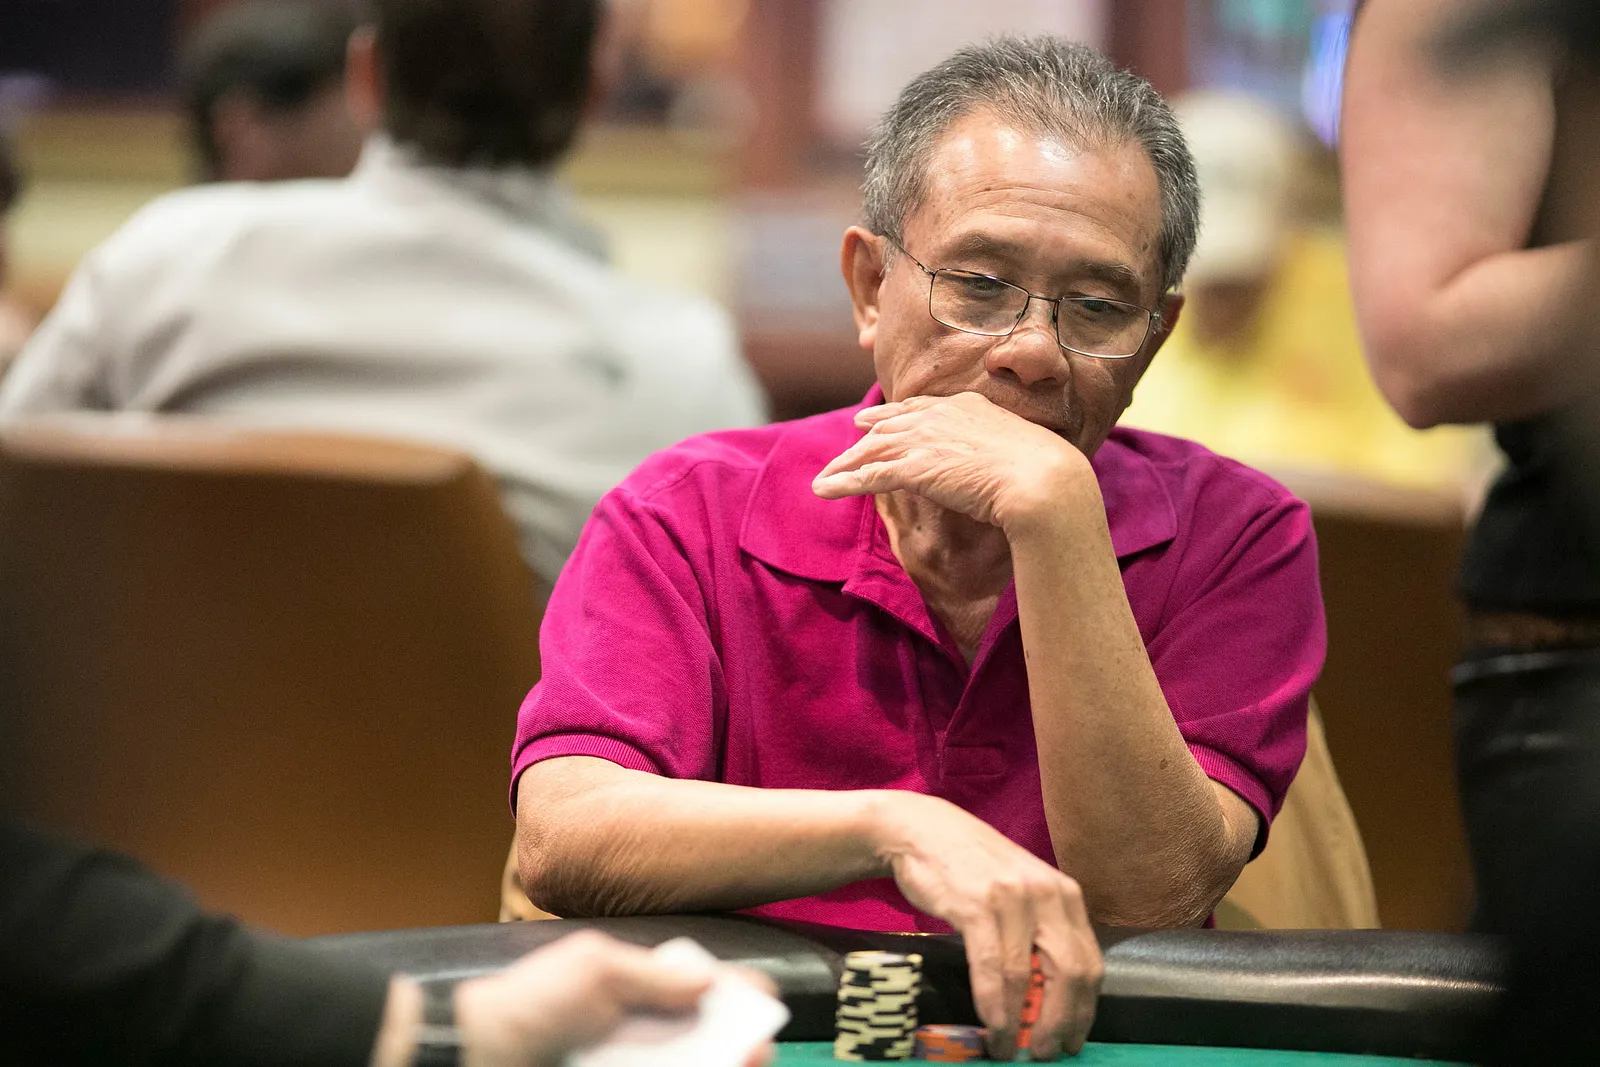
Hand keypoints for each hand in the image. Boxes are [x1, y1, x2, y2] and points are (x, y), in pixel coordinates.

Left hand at [452, 930, 773, 1066]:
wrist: (474, 1054)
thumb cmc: (528, 1005)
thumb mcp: (592, 969)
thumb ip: (651, 974)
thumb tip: (707, 978)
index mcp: (635, 991)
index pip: (700, 990)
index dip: (734, 995)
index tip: (763, 1001)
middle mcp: (638, 1032)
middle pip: (705, 1038)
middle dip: (735, 1044)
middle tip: (753, 1050)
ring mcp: (630, 1063)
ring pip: (690, 1063)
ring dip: (715, 1062)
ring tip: (738, 1061)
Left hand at [810, 393, 1089, 531]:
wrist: (1043, 479)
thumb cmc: (1046, 471)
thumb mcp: (1023, 450)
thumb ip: (1002, 451)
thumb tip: (1006, 466)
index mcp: (967, 407)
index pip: (922, 406)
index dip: (898, 412)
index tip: (881, 414)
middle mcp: (940, 417)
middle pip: (891, 424)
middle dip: (868, 430)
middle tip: (852, 430)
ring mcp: (924, 441)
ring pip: (873, 450)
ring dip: (846, 465)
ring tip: (824, 477)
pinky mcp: (914, 468)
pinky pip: (868, 475)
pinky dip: (843, 483)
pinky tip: (823, 490)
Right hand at [871, 792, 1102, 1060]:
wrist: (922, 831)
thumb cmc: (972, 869)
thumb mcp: (1020, 895)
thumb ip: (1040, 934)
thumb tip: (1051, 1000)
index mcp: (1066, 894)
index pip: (1090, 963)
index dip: (1083, 1010)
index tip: (1071, 1041)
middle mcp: (1048, 893)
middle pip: (1071, 973)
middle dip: (1061, 1023)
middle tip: (1045, 1053)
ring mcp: (1013, 897)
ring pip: (1030, 976)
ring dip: (1020, 1022)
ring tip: (1008, 1048)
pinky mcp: (978, 904)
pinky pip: (993, 967)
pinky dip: (993, 1004)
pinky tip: (991, 1025)